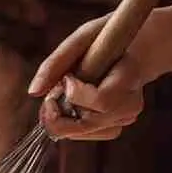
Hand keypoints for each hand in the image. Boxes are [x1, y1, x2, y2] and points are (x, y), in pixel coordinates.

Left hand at [28, 15, 152, 140]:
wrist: (139, 48)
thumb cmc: (108, 39)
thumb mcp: (82, 38)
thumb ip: (56, 63)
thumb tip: (33, 92)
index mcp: (129, 77)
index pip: (101, 101)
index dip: (75, 94)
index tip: (67, 78)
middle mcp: (131, 104)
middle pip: (86, 124)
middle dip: (58, 113)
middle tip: (53, 94)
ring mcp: (125, 118)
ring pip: (82, 132)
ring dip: (63, 117)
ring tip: (65, 94)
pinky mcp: (117, 126)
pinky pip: (85, 134)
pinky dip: (70, 122)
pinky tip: (72, 104)